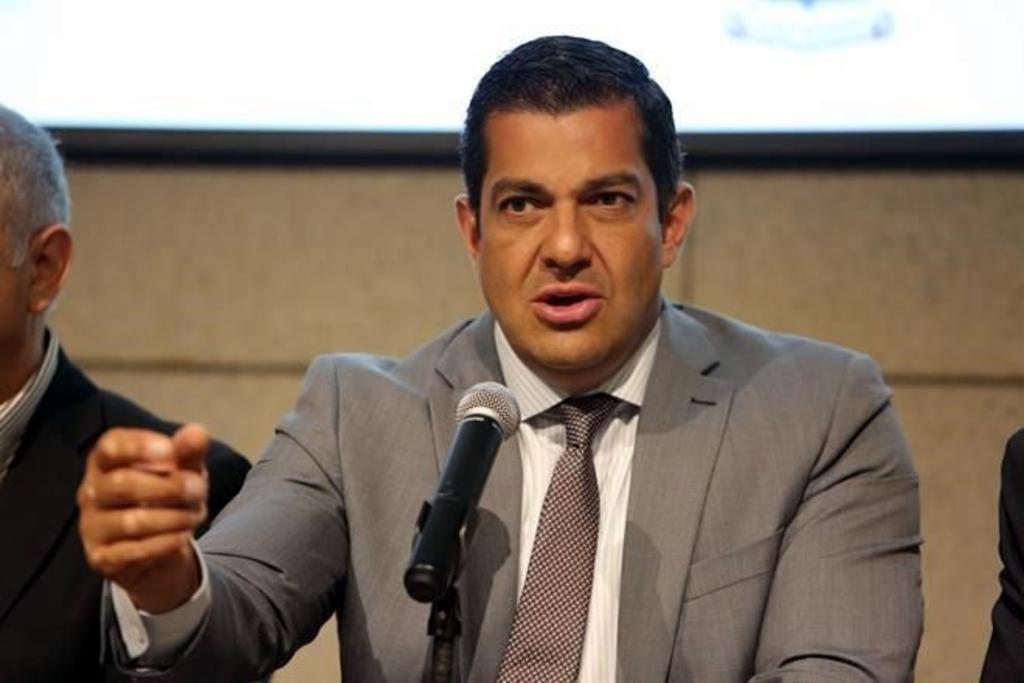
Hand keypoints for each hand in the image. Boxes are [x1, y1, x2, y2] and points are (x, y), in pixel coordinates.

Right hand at [78, 423, 209, 612]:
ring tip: (195, 515)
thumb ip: (189, 451)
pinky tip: (183, 536)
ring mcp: (92, 526)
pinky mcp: (100, 558)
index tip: (171, 451)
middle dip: (169, 486)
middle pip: (122, 484)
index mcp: (106, 461)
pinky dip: (165, 543)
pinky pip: (134, 551)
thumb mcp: (183, 469)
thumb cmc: (167, 495)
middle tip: (199, 489)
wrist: (159, 547)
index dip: (138, 447)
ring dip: (173, 517)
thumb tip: (198, 433)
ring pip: (131, 521)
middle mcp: (92, 491)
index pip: (110, 447)